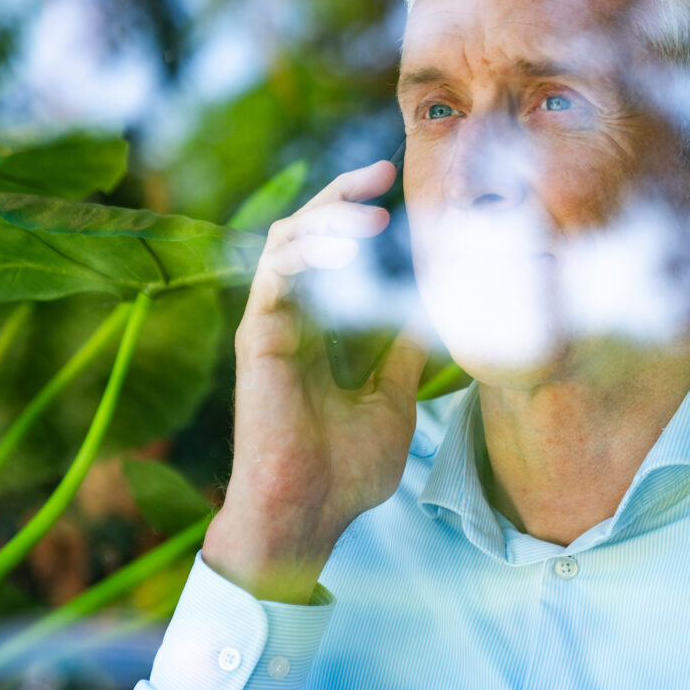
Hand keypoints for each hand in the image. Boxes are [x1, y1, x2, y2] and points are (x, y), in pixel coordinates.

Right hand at [204, 159, 427, 603]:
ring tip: (373, 218)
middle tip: (382, 172)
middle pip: (304, 230)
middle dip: (340, 195)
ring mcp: (271, 324)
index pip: (331, 248)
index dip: (357, 211)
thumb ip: (402, 354)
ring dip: (329, 219)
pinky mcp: (258, 337)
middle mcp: (290, 316)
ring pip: (286, 241)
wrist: (309, 516)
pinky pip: (276, 275)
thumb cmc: (346, 471)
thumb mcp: (393, 400)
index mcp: (320, 327)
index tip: (396, 184)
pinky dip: (309, 252)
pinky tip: (347, 249)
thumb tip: (431, 311)